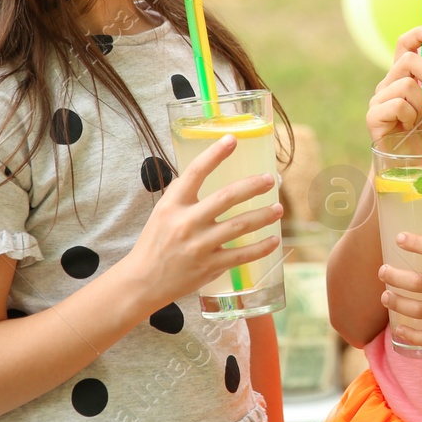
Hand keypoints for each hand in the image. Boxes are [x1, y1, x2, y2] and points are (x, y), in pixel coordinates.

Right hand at [120, 134, 282, 308]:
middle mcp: (186, 222)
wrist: (142, 281)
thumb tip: (209, 169)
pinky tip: (274, 239)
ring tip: (279, 208)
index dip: (214, 154)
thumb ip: (184, 193)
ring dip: (263, 215)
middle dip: (252, 186)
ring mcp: (199, 246)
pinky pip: (241, 255)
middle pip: (226, 197)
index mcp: (173, 205)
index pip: (195, 172)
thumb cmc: (156, 241)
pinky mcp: (210, 266)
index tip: (232, 140)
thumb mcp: (163, 211)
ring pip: (239, 225)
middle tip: (270, 179)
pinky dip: (261, 247)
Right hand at [365, 26, 421, 144]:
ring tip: (418, 119)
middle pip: (408, 59)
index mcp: (402, 76)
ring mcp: (378, 99)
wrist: (415, 161)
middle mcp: (388, 83)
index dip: (417, 34)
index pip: (404, 45)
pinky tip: (407, 126)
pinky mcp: (373, 115)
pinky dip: (410, 116)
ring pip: (407, 84)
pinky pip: (399, 104)